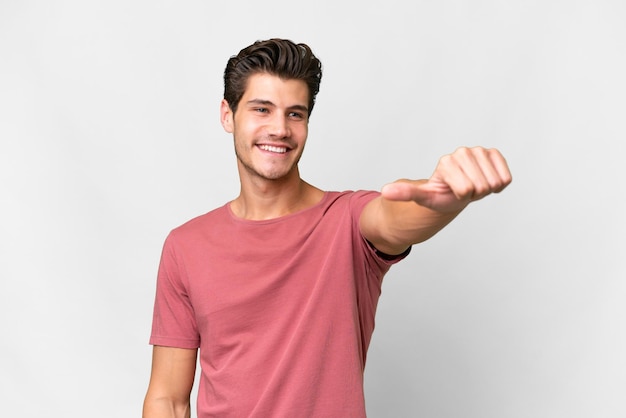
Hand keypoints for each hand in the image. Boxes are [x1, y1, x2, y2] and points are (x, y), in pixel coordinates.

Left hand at [381, 147, 511, 212]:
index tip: (453, 190)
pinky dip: (498, 183)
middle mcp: (463, 152)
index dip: (461, 196)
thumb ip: (405, 193)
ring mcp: (479, 151)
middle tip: (463, 188)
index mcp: (447, 162)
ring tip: (472, 184)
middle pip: (481, 186)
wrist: (453, 190)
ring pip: (494, 182)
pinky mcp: (494, 154)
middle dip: (474, 193)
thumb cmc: (439, 194)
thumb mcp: (423, 197)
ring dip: (485, 189)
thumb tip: (385, 192)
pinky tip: (485, 180)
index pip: (466, 189)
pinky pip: (506, 178)